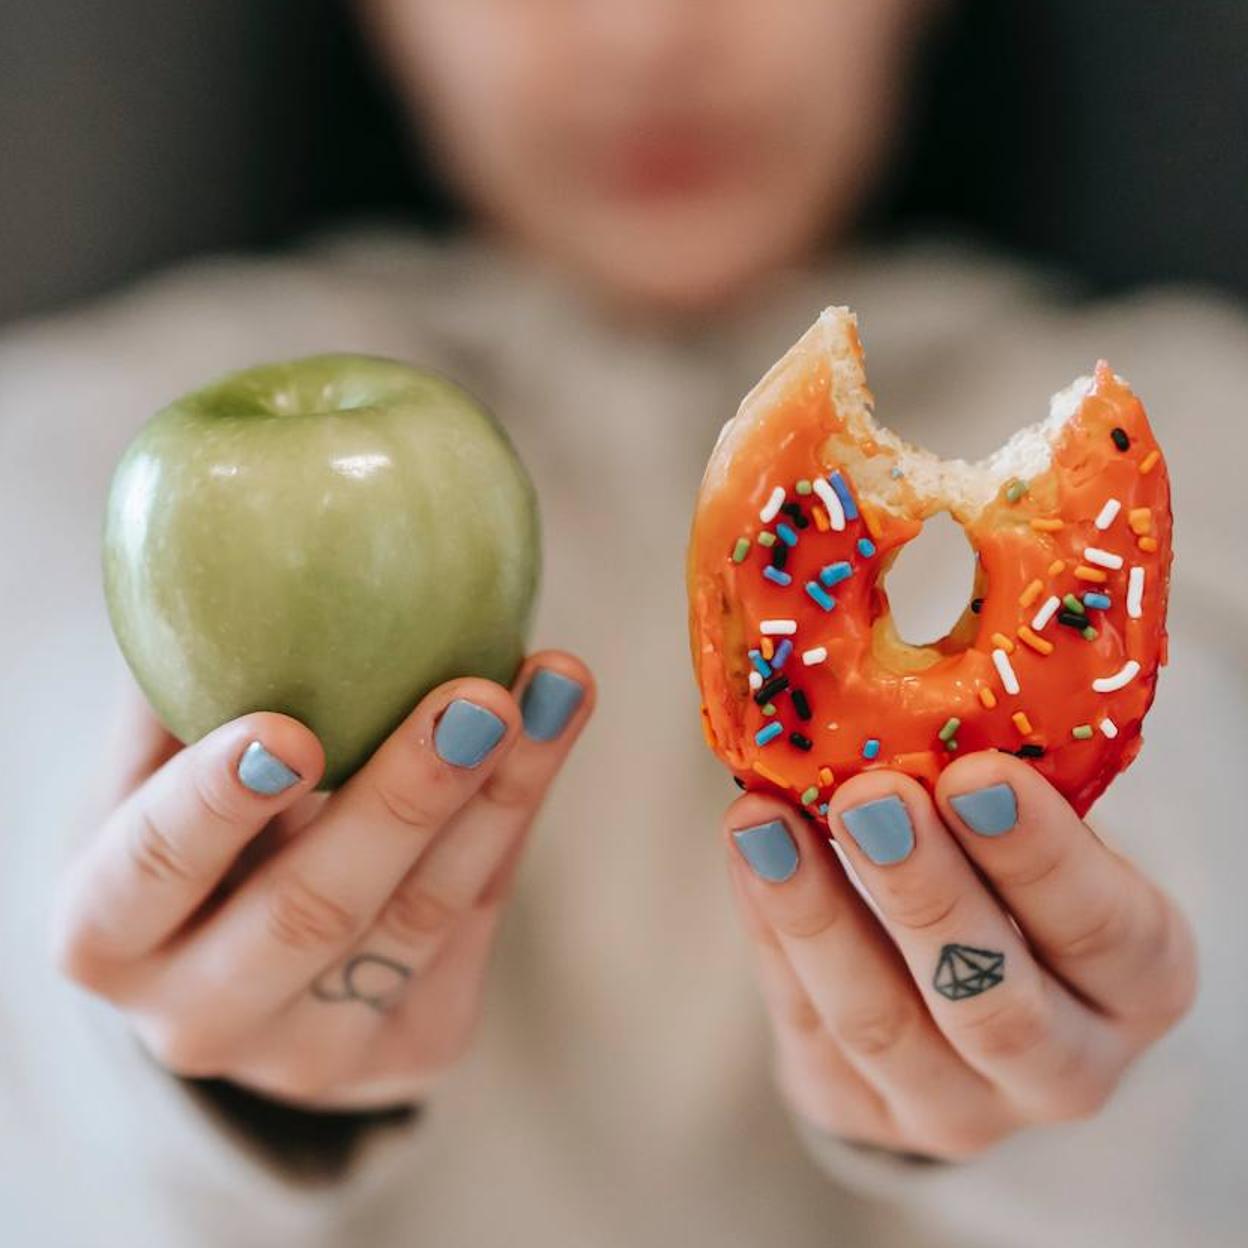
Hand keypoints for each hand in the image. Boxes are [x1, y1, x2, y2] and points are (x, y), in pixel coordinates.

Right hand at [54, 653, 592, 1108]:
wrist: (253, 969)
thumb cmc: (202, 836)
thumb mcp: (159, 776)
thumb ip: (183, 693)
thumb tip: (225, 551)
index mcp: (108, 937)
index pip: (150, 874)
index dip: (214, 806)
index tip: (288, 729)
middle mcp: (200, 1018)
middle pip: (310, 913)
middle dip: (402, 801)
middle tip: (475, 699)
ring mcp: (313, 1054)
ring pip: (422, 918)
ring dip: (499, 793)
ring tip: (553, 688)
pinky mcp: (415, 1048)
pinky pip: (478, 918)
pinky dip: (517, 814)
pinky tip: (552, 727)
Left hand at [725, 753, 1196, 1159]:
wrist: (966, 999)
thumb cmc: (1016, 887)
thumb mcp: (1043, 843)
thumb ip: (998, 794)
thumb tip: (909, 686)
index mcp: (1135, 983)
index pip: (1105, 931)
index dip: (1040, 855)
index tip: (976, 774)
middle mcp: (1064, 1067)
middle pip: (994, 1003)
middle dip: (925, 893)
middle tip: (870, 797)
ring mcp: (957, 1108)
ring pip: (880, 1025)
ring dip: (816, 915)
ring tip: (764, 822)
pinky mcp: (858, 1112)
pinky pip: (804, 1021)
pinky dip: (769, 929)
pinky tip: (749, 850)